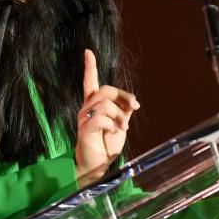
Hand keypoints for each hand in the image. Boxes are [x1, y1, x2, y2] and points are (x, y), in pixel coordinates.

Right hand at [74, 49, 139, 186]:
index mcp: (94, 105)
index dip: (89, 67)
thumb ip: (123, 111)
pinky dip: (112, 124)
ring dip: (119, 114)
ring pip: (104, 103)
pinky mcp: (84, 130)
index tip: (87, 52)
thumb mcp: (120, 125)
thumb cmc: (107, 145)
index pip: (90, 82)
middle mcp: (87, 109)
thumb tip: (131, 102)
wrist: (97, 166)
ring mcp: (84, 119)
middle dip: (122, 96)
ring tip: (123, 127)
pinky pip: (100, 119)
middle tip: (134, 107)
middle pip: (104, 89)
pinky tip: (114, 132)